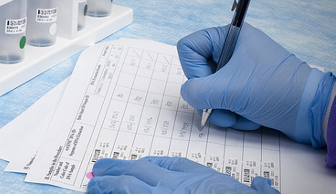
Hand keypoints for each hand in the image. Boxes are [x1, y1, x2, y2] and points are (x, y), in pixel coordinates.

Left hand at [88, 156, 278, 193]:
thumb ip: (255, 189)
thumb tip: (262, 185)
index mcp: (193, 177)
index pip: (162, 164)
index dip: (143, 165)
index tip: (132, 166)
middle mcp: (173, 186)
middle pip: (136, 171)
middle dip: (115, 170)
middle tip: (97, 170)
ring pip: (125, 186)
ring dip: (106, 185)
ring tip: (92, 185)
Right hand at [177, 23, 334, 145]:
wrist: (311, 111)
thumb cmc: (275, 90)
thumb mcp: (228, 89)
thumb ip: (196, 91)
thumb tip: (187, 94)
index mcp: (230, 36)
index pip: (189, 47)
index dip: (192, 69)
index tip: (208, 84)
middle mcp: (233, 50)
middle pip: (198, 73)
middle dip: (209, 96)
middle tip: (223, 106)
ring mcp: (238, 71)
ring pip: (208, 91)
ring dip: (221, 109)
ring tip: (238, 115)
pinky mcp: (244, 89)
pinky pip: (222, 101)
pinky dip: (231, 114)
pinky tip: (248, 117)